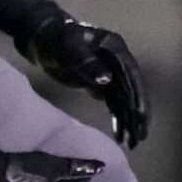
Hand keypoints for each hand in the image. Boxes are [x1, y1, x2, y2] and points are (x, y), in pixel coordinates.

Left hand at [22, 15, 149, 147]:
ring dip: (129, 121)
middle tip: (141, 137)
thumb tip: (107, 80)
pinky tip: (121, 135)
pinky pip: (113, 103)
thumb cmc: (54, 38)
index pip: (131, 74)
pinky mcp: (100, 84)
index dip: (138, 94)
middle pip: (132, 90)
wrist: (40, 37)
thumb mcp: (67, 46)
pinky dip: (118, 119)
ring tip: (133, 143)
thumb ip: (86, 62)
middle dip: (137, 114)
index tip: (140, 115)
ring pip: (124, 100)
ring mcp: (111, 73)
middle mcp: (118, 62)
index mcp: (115, 49)